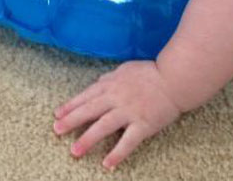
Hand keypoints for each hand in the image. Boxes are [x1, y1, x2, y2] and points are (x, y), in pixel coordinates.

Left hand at [53, 60, 181, 169]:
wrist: (175, 79)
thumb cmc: (151, 73)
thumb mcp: (125, 69)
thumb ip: (110, 78)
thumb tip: (98, 83)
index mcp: (112, 84)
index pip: (87, 95)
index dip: (71, 105)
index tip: (57, 114)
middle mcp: (117, 98)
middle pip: (90, 110)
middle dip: (71, 121)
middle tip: (57, 130)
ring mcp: (129, 111)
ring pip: (104, 126)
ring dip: (88, 139)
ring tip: (75, 151)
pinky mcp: (143, 124)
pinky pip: (127, 141)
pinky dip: (117, 153)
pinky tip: (107, 164)